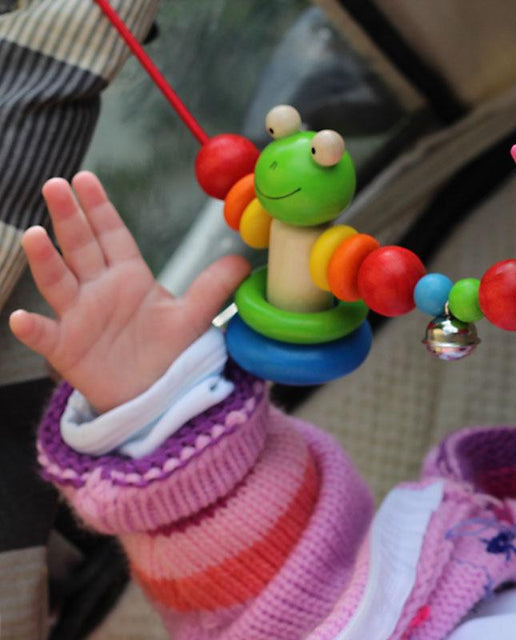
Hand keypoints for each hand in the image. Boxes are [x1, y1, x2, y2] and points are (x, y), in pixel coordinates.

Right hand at [9, 172, 250, 412]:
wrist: (155, 395)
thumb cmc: (168, 352)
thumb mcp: (193, 317)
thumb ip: (214, 287)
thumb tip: (244, 259)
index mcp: (129, 277)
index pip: (112, 235)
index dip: (99, 208)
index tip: (85, 178)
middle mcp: (99, 291)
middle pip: (81, 248)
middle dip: (69, 217)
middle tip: (55, 184)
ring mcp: (79, 317)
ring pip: (59, 283)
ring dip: (44, 260)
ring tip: (34, 235)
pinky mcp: (67, 349)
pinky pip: (46, 336)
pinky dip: (32, 327)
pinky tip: (20, 317)